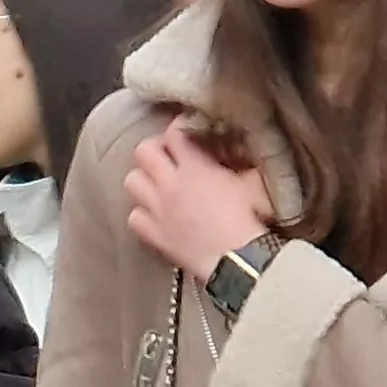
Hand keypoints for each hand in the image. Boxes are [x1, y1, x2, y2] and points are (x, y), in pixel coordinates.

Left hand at [122, 128, 273, 281]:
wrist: (238, 260)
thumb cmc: (250, 219)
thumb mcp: (255, 182)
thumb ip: (244, 162)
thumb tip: (242, 152)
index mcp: (195, 167)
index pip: (175, 134)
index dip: (178, 126)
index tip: (186, 128)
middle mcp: (169, 184)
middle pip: (143, 152)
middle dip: (153, 149)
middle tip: (167, 154)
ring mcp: (157, 210)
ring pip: (131, 181)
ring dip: (143, 179)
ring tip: (156, 183)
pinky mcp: (154, 235)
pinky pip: (133, 217)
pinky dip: (140, 213)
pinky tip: (153, 214)